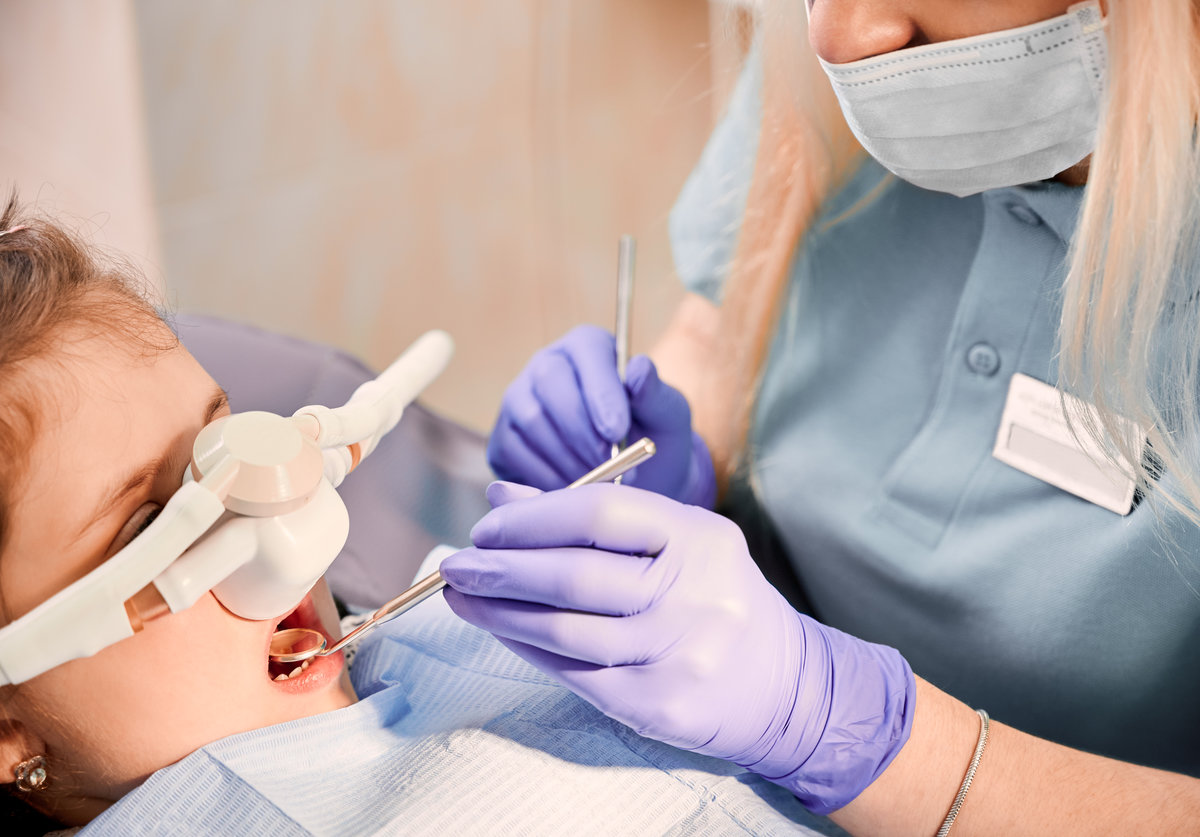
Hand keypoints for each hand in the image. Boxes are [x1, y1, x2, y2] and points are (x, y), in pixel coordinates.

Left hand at [440, 482, 915, 813]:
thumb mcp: (675, 538)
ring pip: (566, 631)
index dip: (533, 517)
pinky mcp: (657, 704)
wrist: (785, 685)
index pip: (600, 514)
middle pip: (575, 576)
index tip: (487, 524)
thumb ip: (593, 513)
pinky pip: (574, 673)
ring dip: (500, 613)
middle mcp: (692, 594)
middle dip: (502, 568)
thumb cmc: (713, 595)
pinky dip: (526, 648)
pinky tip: (500, 630)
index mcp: (698, 537)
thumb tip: (502, 496)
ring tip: (462, 597)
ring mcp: (676, 654)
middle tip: (457, 563)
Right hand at [487, 325, 714, 507]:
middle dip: (581, 429)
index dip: (600, 390)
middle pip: (550, 382)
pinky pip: (515, 454)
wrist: (632, 479)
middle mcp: (547, 365)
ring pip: (532, 422)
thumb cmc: (652, 438)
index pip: (587, 350)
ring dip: (568, 458)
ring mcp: (519, 401)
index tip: (617, 430)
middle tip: (609, 464)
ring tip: (601, 480)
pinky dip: (547, 477)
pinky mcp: (503, 439)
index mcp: (589, 347)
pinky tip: (575, 489)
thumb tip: (638, 369)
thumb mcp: (667, 416)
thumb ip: (655, 393)